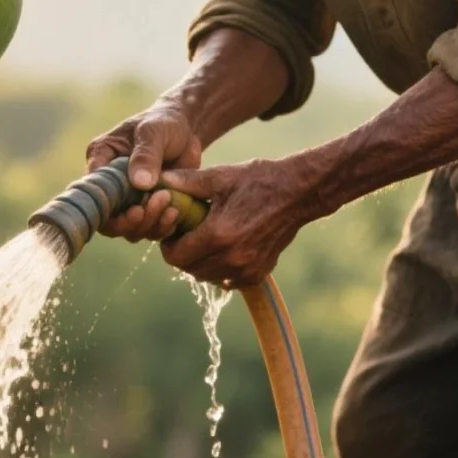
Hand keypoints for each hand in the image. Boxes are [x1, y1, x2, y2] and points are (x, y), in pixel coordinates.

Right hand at [85, 102, 201, 242]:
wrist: (186, 129)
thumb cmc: (163, 123)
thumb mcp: (153, 132)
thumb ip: (145, 155)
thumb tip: (139, 183)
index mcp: (101, 160)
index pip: (93, 193)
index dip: (108, 210)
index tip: (134, 208)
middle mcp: (110, 185)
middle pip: (109, 220)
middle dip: (130, 222)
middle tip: (151, 207)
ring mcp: (129, 199)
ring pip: (130, 229)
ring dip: (148, 224)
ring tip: (169, 206)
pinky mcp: (149, 208)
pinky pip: (150, 229)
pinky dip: (162, 227)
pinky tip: (175, 214)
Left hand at [159, 158, 310, 286]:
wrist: (298, 192)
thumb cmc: (258, 180)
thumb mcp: (220, 176)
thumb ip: (187, 182)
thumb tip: (159, 181)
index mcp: (218, 234)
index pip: (175, 256)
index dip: (168, 244)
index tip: (173, 231)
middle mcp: (232, 258)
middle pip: (189, 269)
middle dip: (182, 253)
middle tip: (187, 234)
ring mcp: (246, 269)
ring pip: (206, 277)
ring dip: (200, 262)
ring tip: (205, 239)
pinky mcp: (258, 274)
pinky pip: (227, 280)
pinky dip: (220, 269)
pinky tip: (225, 248)